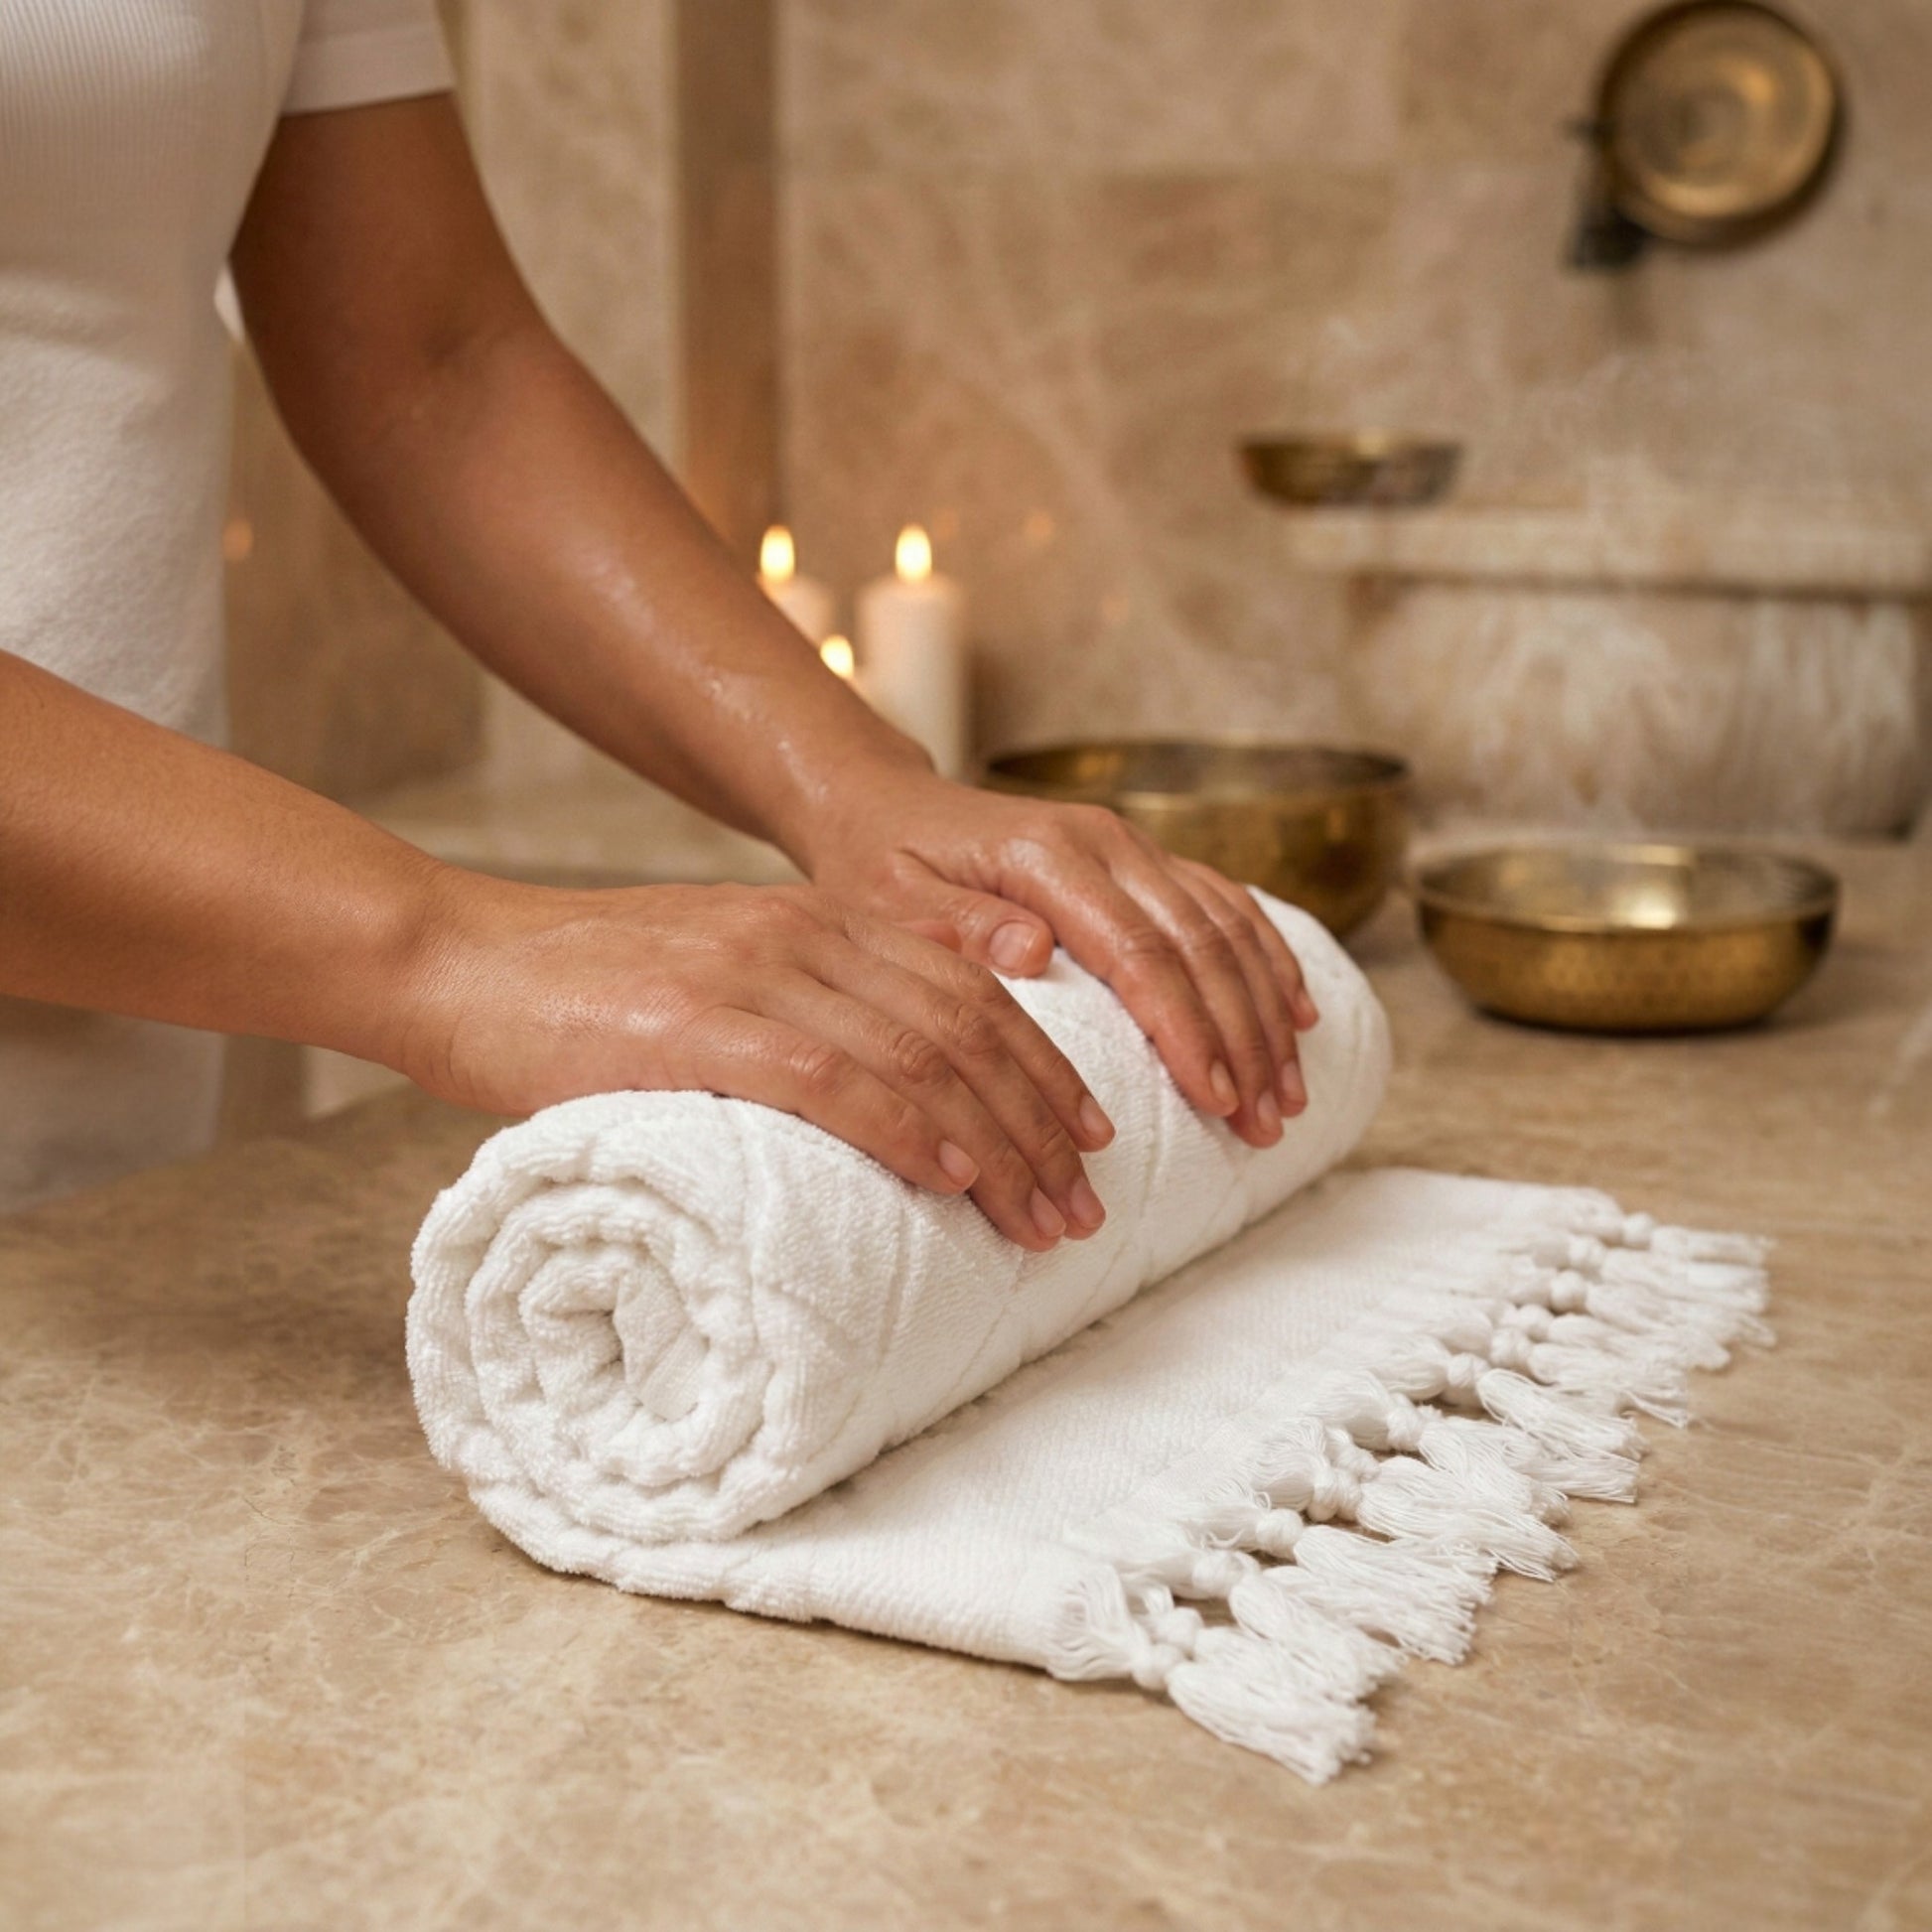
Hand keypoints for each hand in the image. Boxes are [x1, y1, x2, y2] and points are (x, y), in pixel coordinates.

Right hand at [401, 877, 1114, 1251]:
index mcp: (815, 922)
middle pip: (970, 1022)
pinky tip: (956, 1179)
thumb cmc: (575, 992)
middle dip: (1045, 1120)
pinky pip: (835, 1076)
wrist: (453, 960)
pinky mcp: (697, 1025)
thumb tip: (871, 1105)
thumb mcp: (711, 979)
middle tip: (1089, 1204)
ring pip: (922, 1053)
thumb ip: (793, 1014)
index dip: (1044, 1064)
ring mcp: (754, 974)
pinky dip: (909, 1129)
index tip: (1090, 1135)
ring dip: (1002, 1144)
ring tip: (1047, 1219)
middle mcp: (802, 935)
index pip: (970, 986)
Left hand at [803, 773, 1318, 1149]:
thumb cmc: (878, 865)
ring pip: (1226, 927)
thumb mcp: (889, 900)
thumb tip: (1033, 952)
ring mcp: (1132, 846)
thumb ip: (956, 924)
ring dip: (1267, 1012)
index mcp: (1047, 855)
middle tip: (1267, 1122)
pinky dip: (1267, 960)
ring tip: (1287, 1096)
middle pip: (1200, 944)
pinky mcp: (1144, 859)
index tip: (1216, 1097)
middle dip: (1244, 1038)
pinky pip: (1226, 905)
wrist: (884, 806)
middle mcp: (1105, 841)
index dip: (1186, 1027)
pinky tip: (1297, 1017)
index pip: (1140, 950)